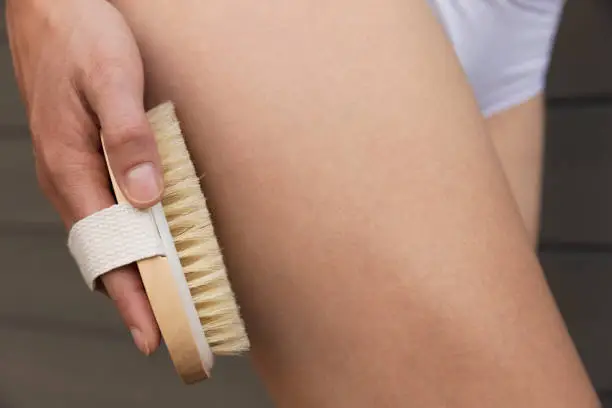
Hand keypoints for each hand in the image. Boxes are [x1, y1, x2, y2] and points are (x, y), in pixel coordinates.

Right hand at [6, 0, 161, 354]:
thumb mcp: (112, 82)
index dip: (131, 296)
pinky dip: (130, 235)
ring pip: (106, 234)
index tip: (154, 333)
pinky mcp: (83, 157)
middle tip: (168, 327)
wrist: (51, 6)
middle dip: (135, 294)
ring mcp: (73, 169)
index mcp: (70, 169)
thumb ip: (128, 140)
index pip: (106, 251)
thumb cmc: (79, 37)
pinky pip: (107, 210)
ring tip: (163, 297)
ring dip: (134, 267)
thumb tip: (146, 198)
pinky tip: (148, 241)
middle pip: (105, 252)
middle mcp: (68, 178)